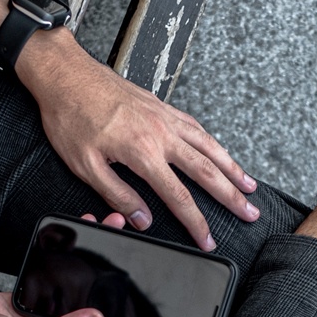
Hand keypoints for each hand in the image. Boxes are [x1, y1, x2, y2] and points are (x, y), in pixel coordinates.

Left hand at [16, 33, 258, 250]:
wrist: (66, 75)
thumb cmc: (70, 117)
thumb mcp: (85, 166)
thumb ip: (118, 195)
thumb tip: (143, 219)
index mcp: (142, 153)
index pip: (179, 197)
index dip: (196, 223)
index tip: (208, 240)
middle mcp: (161, 134)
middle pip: (206, 172)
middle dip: (232, 196)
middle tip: (250, 213)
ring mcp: (164, 117)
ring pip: (209, 146)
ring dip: (233, 168)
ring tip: (250, 186)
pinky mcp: (161, 106)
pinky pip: (196, 127)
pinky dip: (214, 143)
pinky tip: (220, 153)